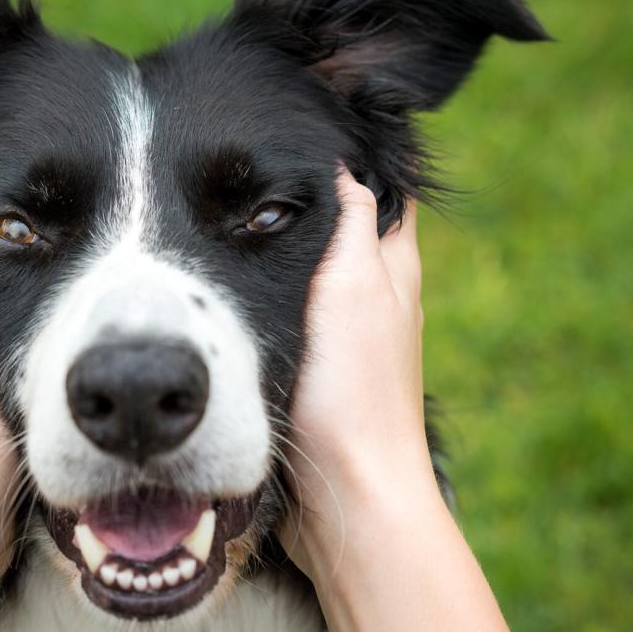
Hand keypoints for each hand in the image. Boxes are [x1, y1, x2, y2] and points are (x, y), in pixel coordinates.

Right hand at [280, 169, 439, 581]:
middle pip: (350, 233)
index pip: (385, 195)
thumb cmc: (352, 388)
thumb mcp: (351, 287)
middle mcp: (380, 300)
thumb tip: (343, 167)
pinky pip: (299, 320)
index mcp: (395, 269)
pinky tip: (241, 298)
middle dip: (312, 205)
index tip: (306, 139)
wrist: (347, 492)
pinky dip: (276, 300)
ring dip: (287, 254)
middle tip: (255, 179)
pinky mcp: (324, 377)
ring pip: (320, 277)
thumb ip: (349, 225)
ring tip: (237, 227)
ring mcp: (352, 342)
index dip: (355, 163)